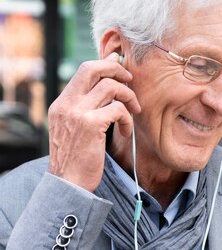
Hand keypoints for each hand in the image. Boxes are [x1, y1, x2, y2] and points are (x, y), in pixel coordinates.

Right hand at [48, 53, 140, 191]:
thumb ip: (84, 111)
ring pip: (110, 87)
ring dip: (128, 98)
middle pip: (94, 68)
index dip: (105, 66)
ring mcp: (77, 113)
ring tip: (132, 114)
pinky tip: (126, 132)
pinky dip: (127, 119)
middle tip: (130, 82)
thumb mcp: (73, 131)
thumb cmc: (76, 161)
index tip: (120, 72)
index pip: (84, 70)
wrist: (68, 183)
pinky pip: (117, 109)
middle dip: (117, 70)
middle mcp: (67, 104)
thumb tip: (106, 93)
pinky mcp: (91, 124)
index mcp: (61, 104)